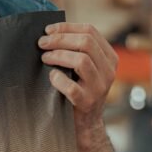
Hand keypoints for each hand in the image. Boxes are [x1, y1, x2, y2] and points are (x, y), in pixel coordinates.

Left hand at [39, 22, 117, 147]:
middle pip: (86, 43)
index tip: (48, 30)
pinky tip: (51, 76)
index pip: (90, 31)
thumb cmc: (79, 90)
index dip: (67, 27)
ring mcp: (99, 88)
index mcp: (109, 57)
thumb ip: (77, 50)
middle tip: (42, 43)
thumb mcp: (85, 68)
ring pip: (81, 60)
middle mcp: (108, 71)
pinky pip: (71, 86)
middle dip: (60, 40)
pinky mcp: (87, 102)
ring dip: (58, 56)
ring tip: (44, 58)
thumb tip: (51, 31)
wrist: (84, 123)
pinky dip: (57, 79)